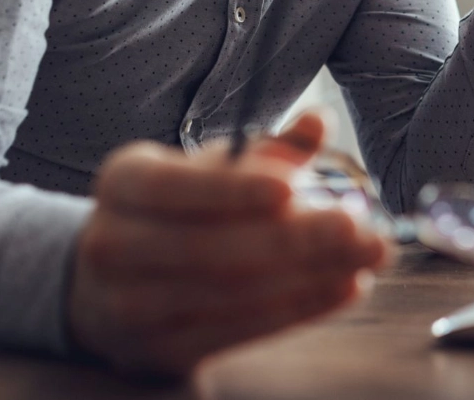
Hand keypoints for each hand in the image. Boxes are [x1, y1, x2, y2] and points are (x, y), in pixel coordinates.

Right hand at [66, 112, 389, 376]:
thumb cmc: (177, 212)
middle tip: (360, 228)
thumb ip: (267, 150)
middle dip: (294, 238)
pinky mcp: (161, 349)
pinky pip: (240, 330)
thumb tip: (320, 123)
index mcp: (123, 183)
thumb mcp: (208, 171)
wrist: (108, 288)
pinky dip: (300, 308)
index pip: (173, 187)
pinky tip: (344, 286)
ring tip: (365, 258)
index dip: (232, 190)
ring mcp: (129, 305)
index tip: (292, 187)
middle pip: (208, 248)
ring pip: (230, 293)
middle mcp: (114, 244)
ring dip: (309, 276)